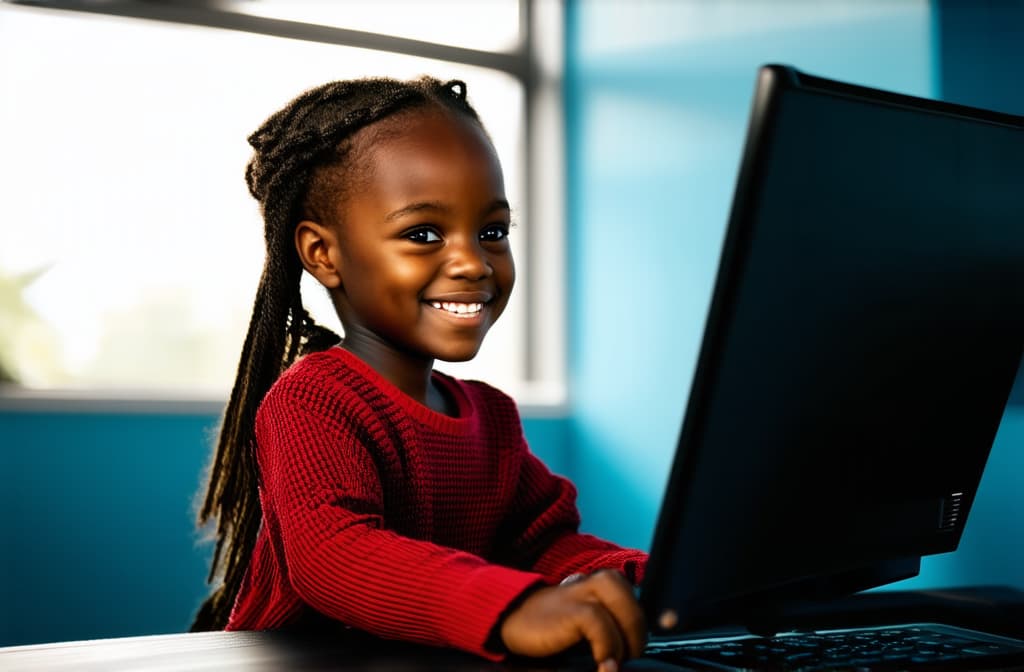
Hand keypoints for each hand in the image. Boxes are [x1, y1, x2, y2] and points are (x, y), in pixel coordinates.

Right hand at [499, 569, 646, 671]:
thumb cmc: (553, 626)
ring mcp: (585, 592)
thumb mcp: (588, 623)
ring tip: (614, 660)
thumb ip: (612, 627)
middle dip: (638, 637)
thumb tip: (636, 649)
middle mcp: (599, 582)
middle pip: (637, 606)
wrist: (512, 620)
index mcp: (606, 584)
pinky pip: (602, 626)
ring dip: (627, 641)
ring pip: (628, 611)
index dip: (659, 619)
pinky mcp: (573, 608)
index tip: (663, 633)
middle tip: (625, 657)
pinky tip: (601, 662)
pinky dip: (607, 648)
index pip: (640, 600)